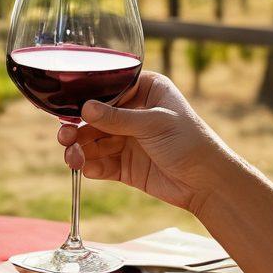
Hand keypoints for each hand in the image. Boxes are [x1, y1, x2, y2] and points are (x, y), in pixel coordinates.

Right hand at [57, 71, 223, 214]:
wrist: (207, 182)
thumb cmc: (190, 142)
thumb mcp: (154, 124)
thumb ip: (118, 118)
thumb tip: (85, 108)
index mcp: (145, 91)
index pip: (108, 90)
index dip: (86, 100)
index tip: (69, 111)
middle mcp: (132, 113)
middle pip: (93, 119)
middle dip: (77, 129)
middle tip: (65, 137)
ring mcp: (127, 140)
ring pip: (92, 142)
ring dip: (79, 150)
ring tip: (73, 158)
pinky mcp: (124, 165)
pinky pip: (100, 163)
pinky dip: (91, 166)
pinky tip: (88, 169)